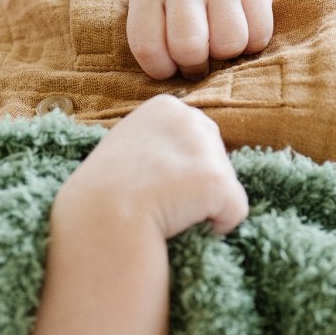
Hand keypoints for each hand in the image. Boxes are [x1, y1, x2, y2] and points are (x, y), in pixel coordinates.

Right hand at [55, 95, 248, 240]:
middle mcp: (190, 118)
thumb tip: (185, 161)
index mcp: (166, 107)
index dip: (180, 168)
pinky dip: (216, 227)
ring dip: (203, 206)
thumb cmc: (105, 193)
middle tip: (161, 198)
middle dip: (197, 183)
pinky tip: (182, 224)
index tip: (152, 181)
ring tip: (166, 210)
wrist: (100, 220)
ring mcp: (205, 149)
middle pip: (218, 158)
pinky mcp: (218, 181)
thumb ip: (160, 141)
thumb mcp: (128, 146)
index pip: (198, 138)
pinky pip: (235, 213)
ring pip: (227, 187)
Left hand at [126, 0, 273, 79]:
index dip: (161, 69)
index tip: (169, 62)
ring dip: (226, 54)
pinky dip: (252, 43)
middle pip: (189, 47)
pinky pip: (259, 36)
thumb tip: (181, 84)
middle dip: (194, 65)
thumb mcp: (151, 7)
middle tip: (198, 57)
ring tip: (219, 40)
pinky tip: (241, 28)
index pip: (148, 48)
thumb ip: (154, 42)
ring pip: (229, 44)